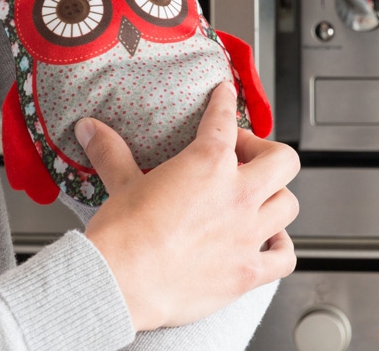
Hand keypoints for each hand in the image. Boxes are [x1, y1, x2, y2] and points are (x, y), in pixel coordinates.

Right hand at [76, 82, 299, 331]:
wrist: (121, 283)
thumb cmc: (124, 235)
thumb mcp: (121, 183)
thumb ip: (110, 151)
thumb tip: (90, 129)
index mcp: (208, 164)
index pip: (224, 120)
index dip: (224, 102)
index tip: (226, 95)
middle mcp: (237, 195)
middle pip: (282, 159)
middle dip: (266, 151)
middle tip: (243, 155)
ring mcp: (247, 235)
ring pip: (289, 204)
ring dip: (275, 195)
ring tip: (257, 196)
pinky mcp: (247, 272)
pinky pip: (284, 257)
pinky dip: (281, 247)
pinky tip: (269, 241)